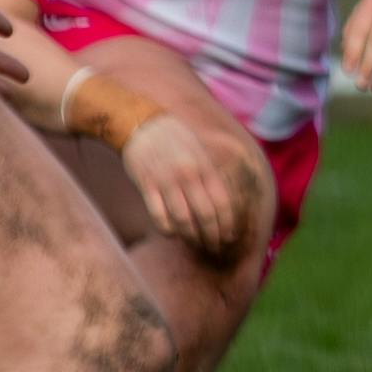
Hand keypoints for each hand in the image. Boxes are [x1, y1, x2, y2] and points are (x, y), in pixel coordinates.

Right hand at [114, 105, 274, 264]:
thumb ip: (211, 176)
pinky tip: (173, 233)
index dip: (228, 226)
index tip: (229, 238)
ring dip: (192, 237)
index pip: (223, 204)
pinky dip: (168, 230)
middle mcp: (188, 175)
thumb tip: (223, 206)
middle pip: (206, 216)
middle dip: (213, 237)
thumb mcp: (201, 152)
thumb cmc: (175, 138)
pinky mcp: (146, 185)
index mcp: (205, 167)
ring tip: (196, 244)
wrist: (141, 123)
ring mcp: (166, 181)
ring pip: (183, 220)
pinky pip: (159, 216)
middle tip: (214, 248)